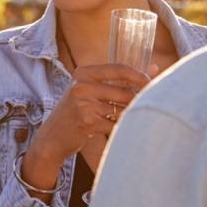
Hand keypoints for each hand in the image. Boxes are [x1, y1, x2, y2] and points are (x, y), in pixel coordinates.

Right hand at [19, 63, 149, 194]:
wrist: (52, 137)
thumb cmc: (76, 112)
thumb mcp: (90, 91)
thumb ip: (120, 79)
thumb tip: (155, 68)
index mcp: (84, 73)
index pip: (120, 69)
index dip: (140, 76)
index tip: (152, 83)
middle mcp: (82, 85)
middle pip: (124, 91)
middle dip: (139, 101)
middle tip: (147, 107)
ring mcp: (83, 103)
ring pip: (122, 109)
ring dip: (131, 117)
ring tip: (131, 121)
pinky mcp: (87, 121)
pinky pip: (115, 125)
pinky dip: (121, 129)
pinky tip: (120, 131)